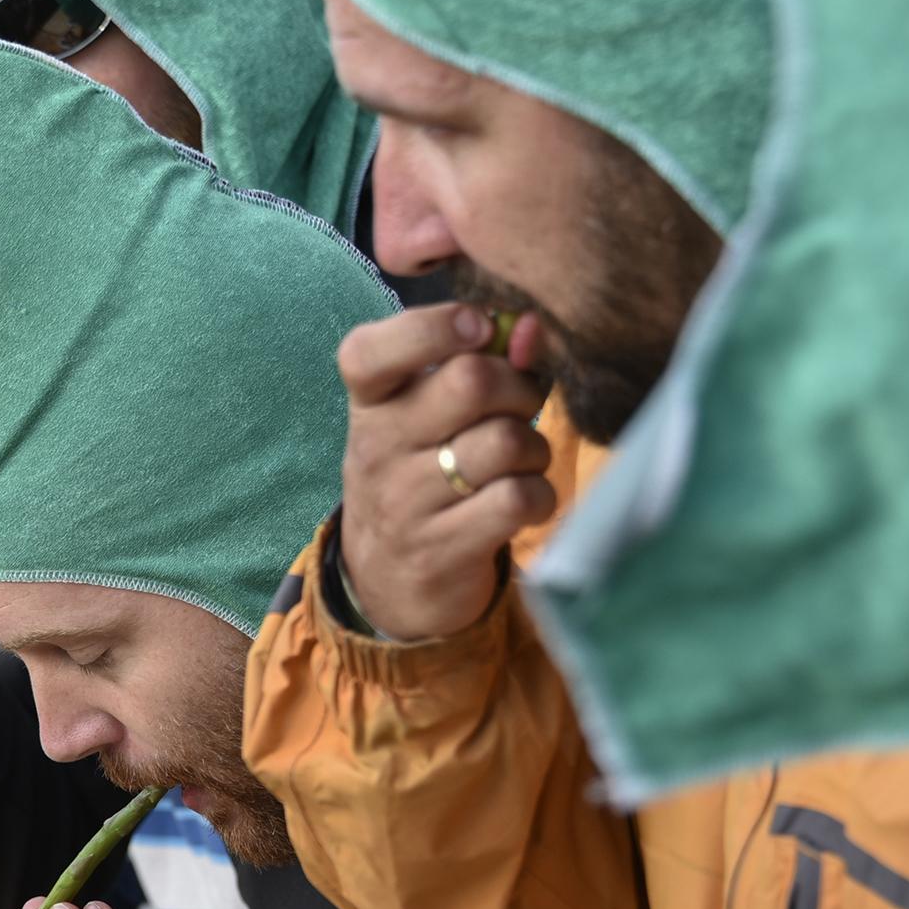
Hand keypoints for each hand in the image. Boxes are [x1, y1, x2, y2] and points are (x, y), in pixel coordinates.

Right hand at [335, 303, 555, 640]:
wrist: (389, 581)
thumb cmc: (421, 474)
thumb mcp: (425, 414)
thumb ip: (476, 361)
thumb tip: (534, 327)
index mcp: (369, 405)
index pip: (369, 352)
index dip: (433, 327)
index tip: (478, 329)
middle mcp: (377, 450)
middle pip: (470, 382)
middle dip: (518, 388)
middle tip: (517, 410)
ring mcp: (405, 505)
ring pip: (505, 442)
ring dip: (534, 449)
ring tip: (521, 463)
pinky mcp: (441, 551)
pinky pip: (517, 499)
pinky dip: (539, 495)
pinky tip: (524, 501)